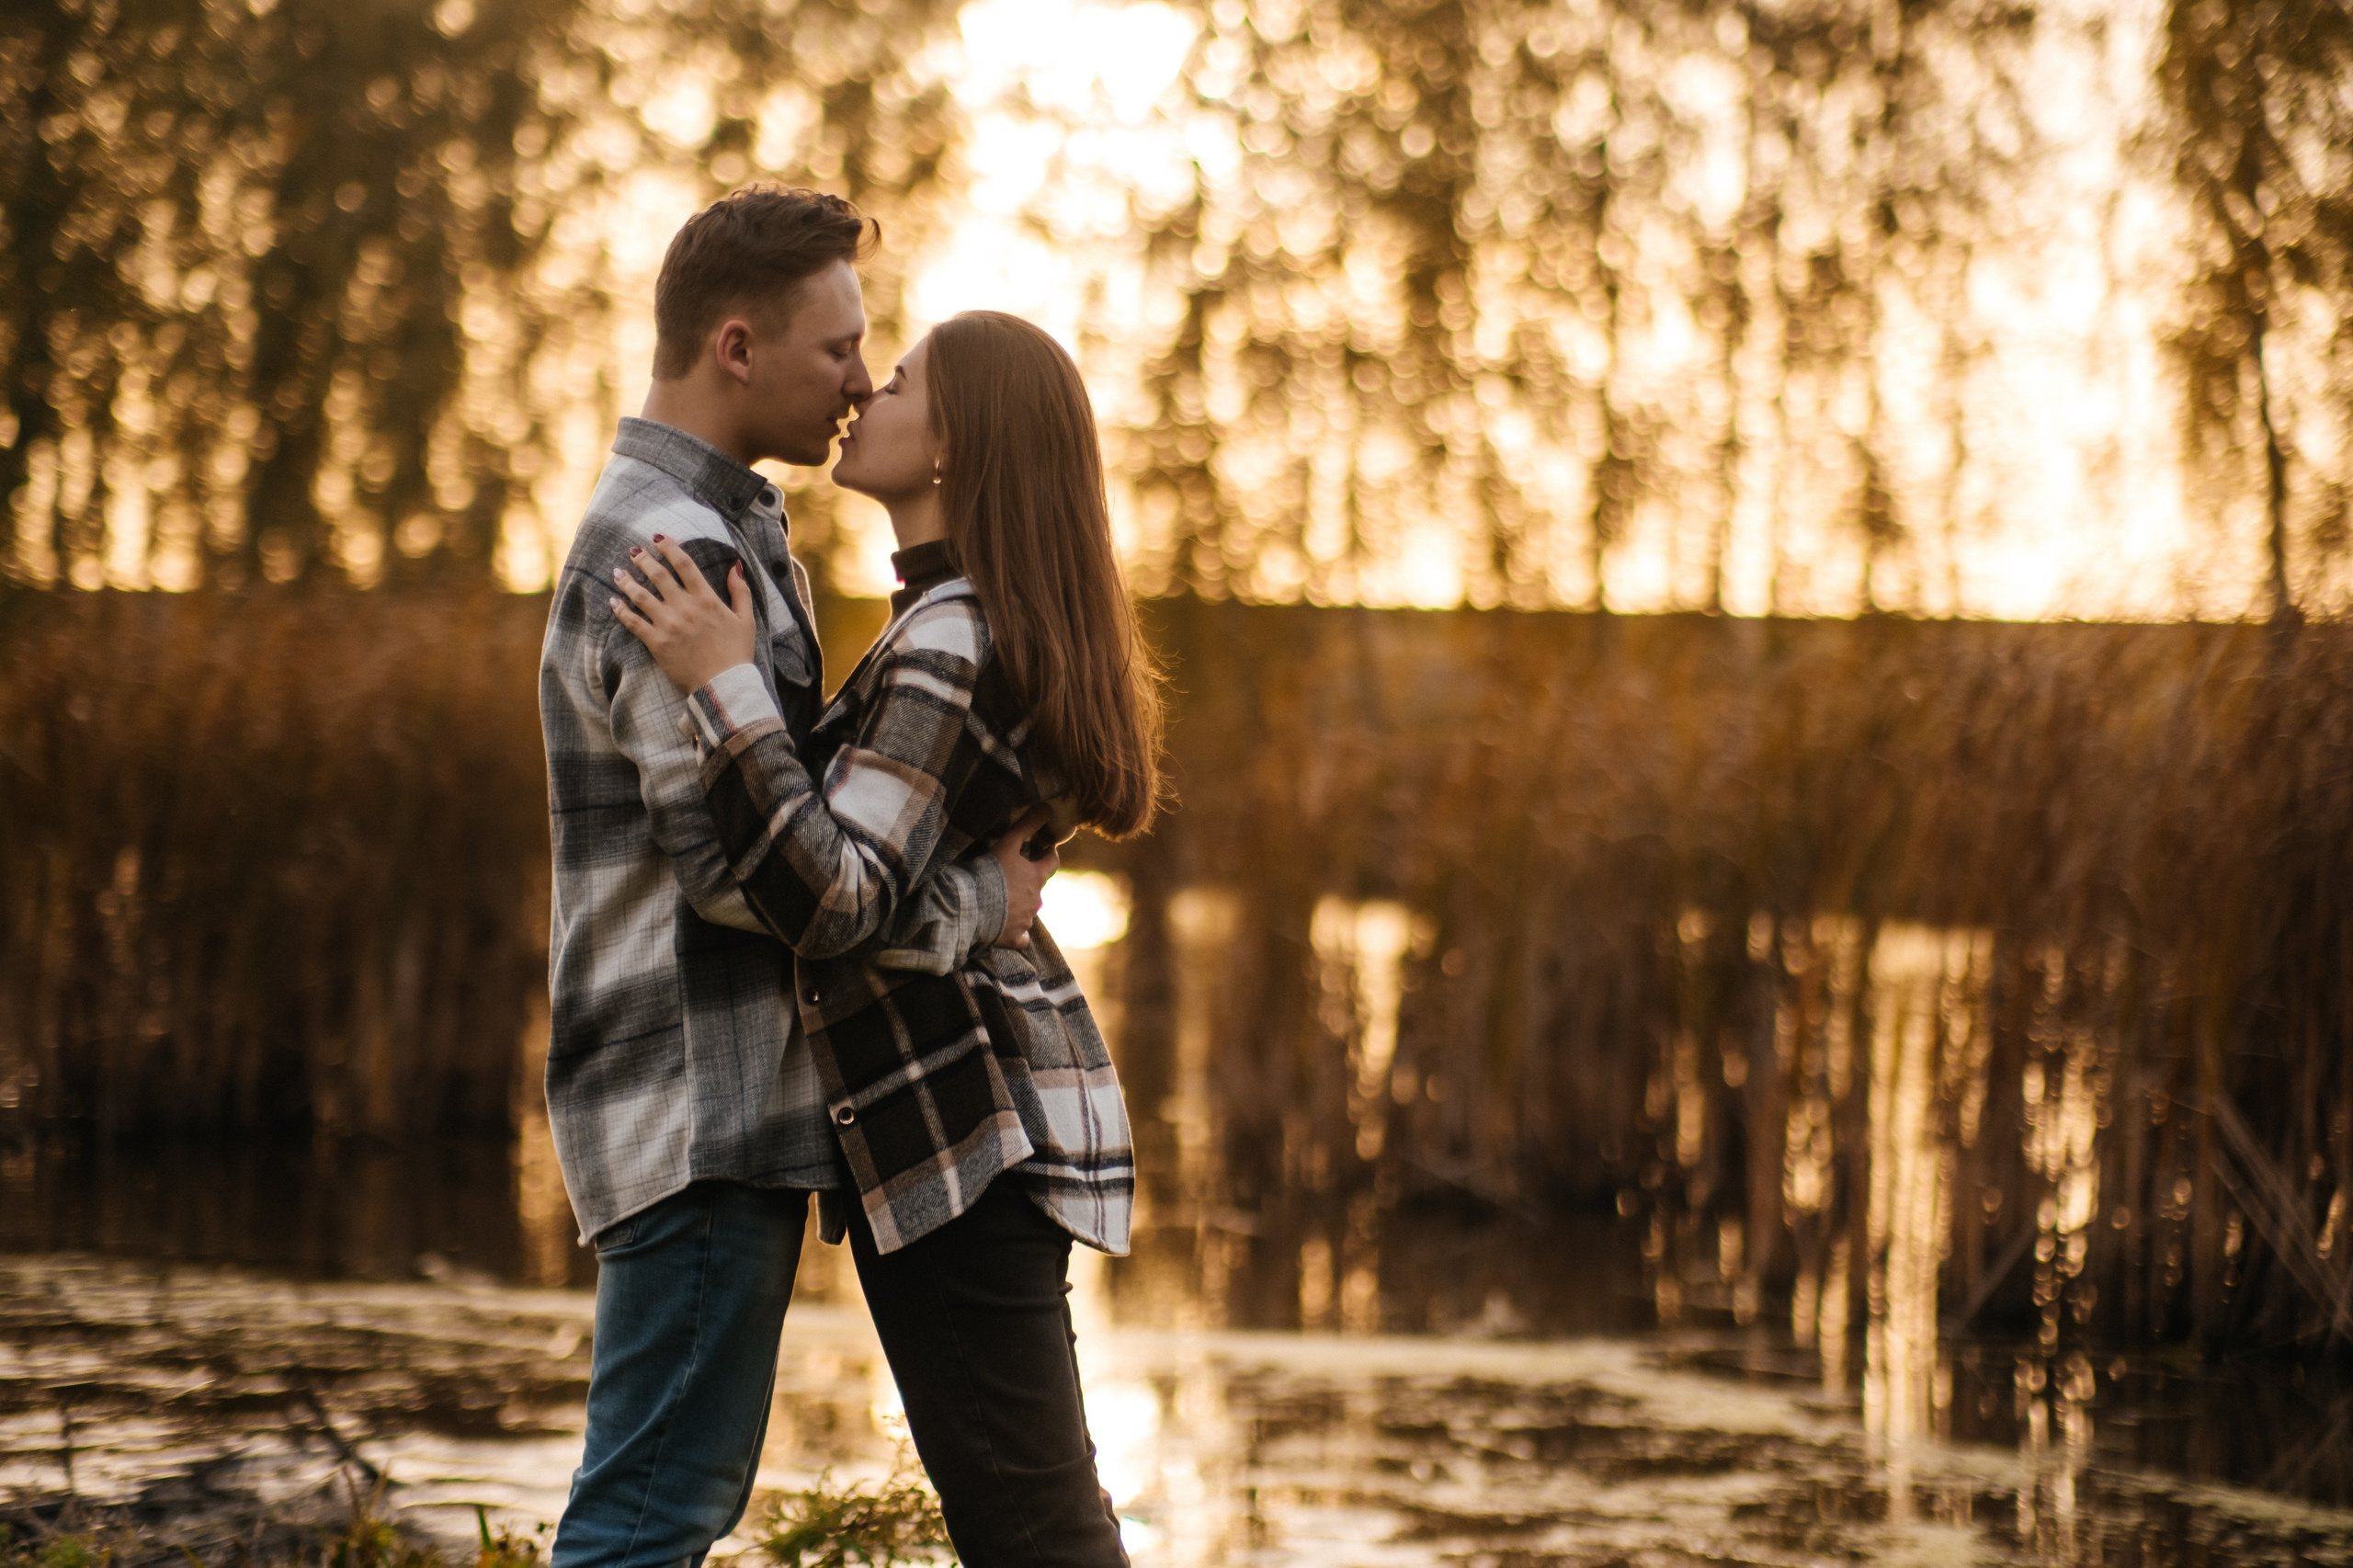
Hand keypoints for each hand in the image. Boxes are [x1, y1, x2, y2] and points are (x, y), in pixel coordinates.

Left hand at [609, 535, 757, 692]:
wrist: (724, 686)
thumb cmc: (737, 653)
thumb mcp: (746, 619)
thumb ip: (740, 591)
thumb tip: (735, 566)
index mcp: (706, 599)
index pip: (684, 564)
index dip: (670, 547)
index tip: (659, 538)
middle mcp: (685, 607)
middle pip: (658, 575)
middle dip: (643, 559)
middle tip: (633, 551)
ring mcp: (668, 625)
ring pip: (641, 596)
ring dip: (627, 581)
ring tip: (618, 572)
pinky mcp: (657, 643)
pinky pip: (633, 623)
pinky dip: (621, 611)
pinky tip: (614, 601)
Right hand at [990, 807, 1055, 950]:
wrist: (971, 909)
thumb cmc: (989, 874)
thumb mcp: (1007, 844)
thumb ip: (1027, 825)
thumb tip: (1047, 806)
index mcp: (1036, 877)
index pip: (1051, 862)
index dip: (1049, 853)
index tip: (1045, 848)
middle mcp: (1036, 900)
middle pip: (1037, 888)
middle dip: (1028, 882)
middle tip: (1011, 876)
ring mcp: (1027, 921)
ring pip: (1028, 911)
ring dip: (1019, 905)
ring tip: (1001, 901)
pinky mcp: (1015, 938)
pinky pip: (1021, 936)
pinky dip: (1016, 931)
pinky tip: (1004, 928)